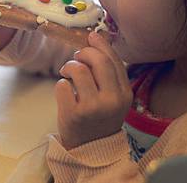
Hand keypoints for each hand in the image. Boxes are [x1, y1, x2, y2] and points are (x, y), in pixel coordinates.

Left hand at [55, 32, 132, 149]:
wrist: (91, 150)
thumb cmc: (100, 117)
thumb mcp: (113, 97)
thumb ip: (109, 73)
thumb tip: (96, 38)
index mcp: (125, 94)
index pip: (114, 60)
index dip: (101, 45)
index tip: (91, 37)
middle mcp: (111, 100)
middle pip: (98, 61)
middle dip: (84, 53)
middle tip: (77, 57)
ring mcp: (92, 108)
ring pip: (78, 70)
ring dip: (69, 66)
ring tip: (67, 73)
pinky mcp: (73, 115)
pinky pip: (62, 86)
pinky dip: (61, 84)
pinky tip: (65, 92)